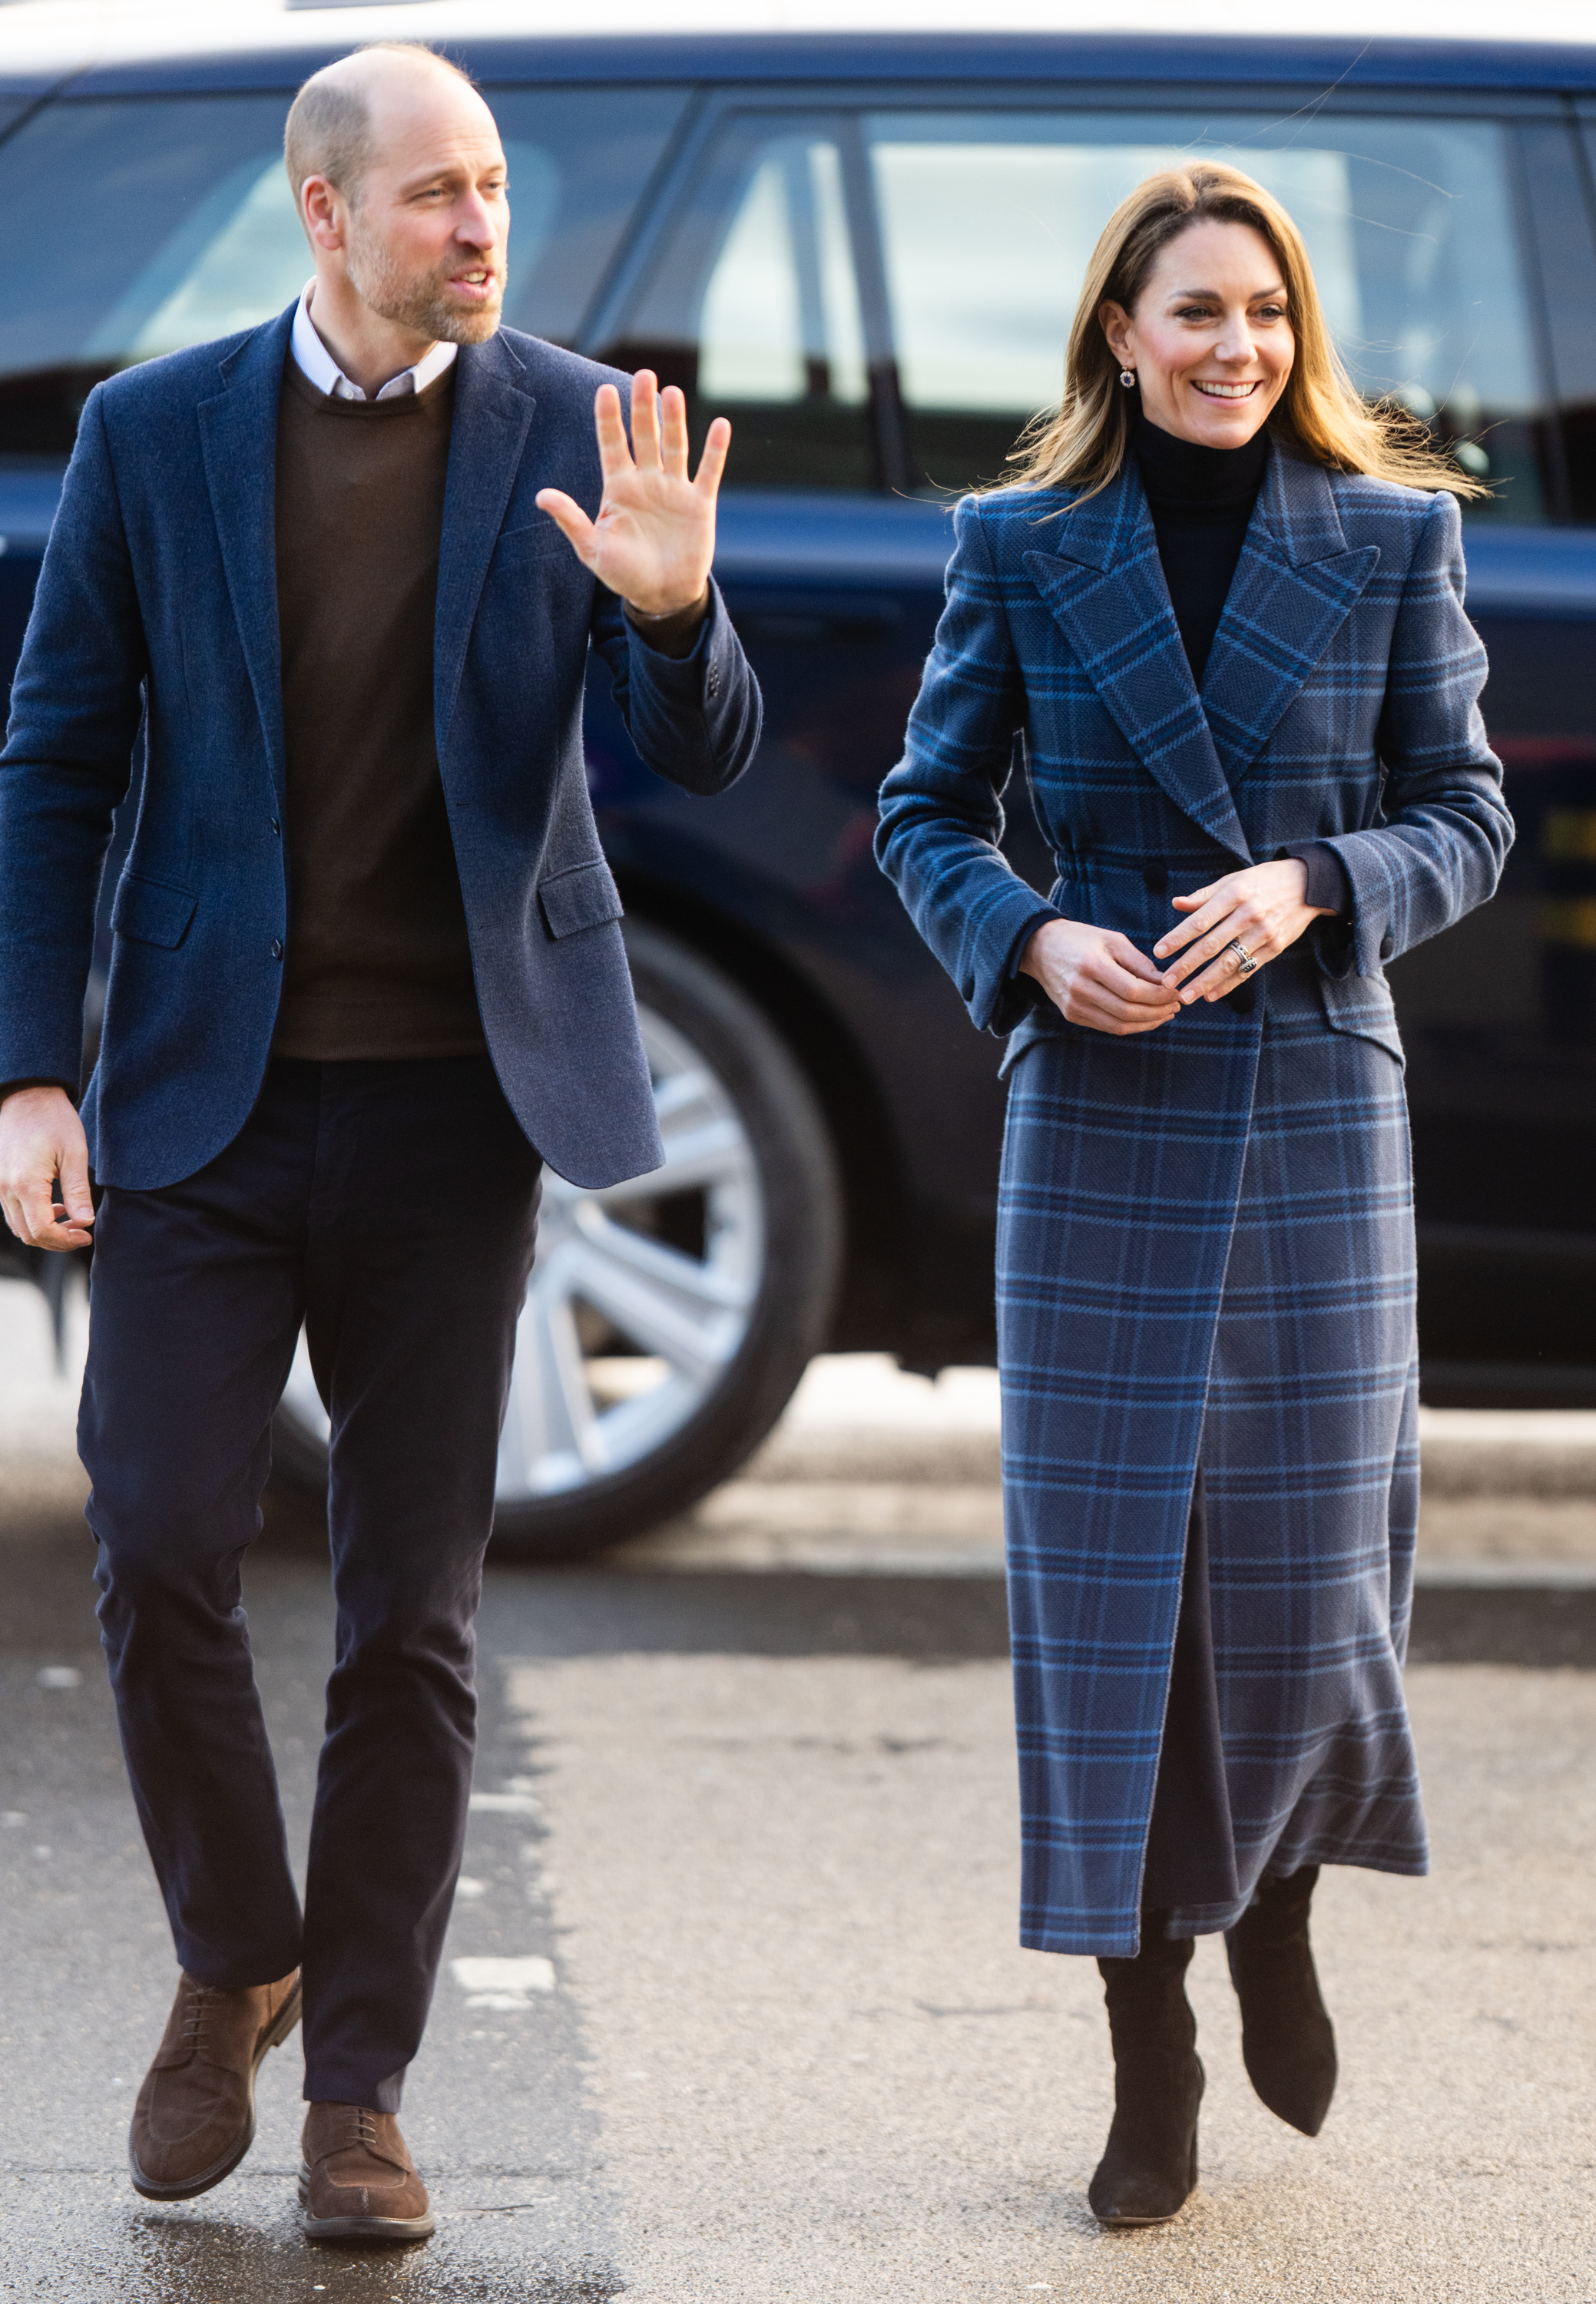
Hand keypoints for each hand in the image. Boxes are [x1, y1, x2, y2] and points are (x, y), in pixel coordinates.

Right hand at [0, 1085, 93, 1249]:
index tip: (86, 1235)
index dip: (66, 1241)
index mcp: (25, 1183)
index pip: (42, 1230)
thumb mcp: (75, 1153)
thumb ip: (78, 1191)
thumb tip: (85, 1222)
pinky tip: (54, 1207)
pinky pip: (12, 1212)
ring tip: (71, 1221)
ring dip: (44, 1231)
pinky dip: (32, 1218)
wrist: (27, 1096)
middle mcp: (6, 1188)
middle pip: (27, 1235)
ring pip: (18, 1226)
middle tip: (81, 1233)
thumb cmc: (53, 1119)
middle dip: (56, 1241)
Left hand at [535, 369, 728, 618]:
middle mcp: (646, 481)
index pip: (611, 444)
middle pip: (644, 436)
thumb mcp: (592, 548)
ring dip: (673, 420)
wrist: (662, 595)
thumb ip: (571, 520)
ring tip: (671, 393)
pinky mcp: (699, 503)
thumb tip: (541, 496)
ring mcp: (674, 489)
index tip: (604, 390)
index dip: (608, 419)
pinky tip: (720, 425)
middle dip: (642, 407)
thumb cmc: (623, 573)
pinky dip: (715, 450)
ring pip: (674, 446)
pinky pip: (708, 471)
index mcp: (618, 488)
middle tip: (643, 375)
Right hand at [1020, 917, 1181, 1035]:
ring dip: (1148, 1023)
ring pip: (1119, 1025)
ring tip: (1166, 1014)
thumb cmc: (1082, 940)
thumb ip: (1140, 963)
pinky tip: (1146, 1018)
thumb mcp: (1113, 940)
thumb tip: (1166, 983)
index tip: (1176, 992)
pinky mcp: (1072, 1015)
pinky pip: (1107, 1027)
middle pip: (1128, 1011)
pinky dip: (1131, 1026)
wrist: (1041, 949)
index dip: (1159, 995)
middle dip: (1158, 1011)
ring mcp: (1074, 1006)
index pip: (1133, 990)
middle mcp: (1080, 989)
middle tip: (1176, 1005)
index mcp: (1092, 965)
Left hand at [1154, 860, 1327, 1002]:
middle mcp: (1248, 914)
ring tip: (1185, 996)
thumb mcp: (1234, 880)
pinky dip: (1229, 984)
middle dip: (1186, 966)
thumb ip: (1204, 895)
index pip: (1200, 920)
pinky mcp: (1275, 947)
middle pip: (1211, 945)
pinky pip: (1248, 969)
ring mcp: (1263, 933)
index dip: (1178, 938)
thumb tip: (1176, 904)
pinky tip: (1211, 994)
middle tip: (1166, 982)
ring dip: (1205, 982)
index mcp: (1234, 894)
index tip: (1159, 952)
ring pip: (1229, 962)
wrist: (1308, 884)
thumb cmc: (1263, 881)